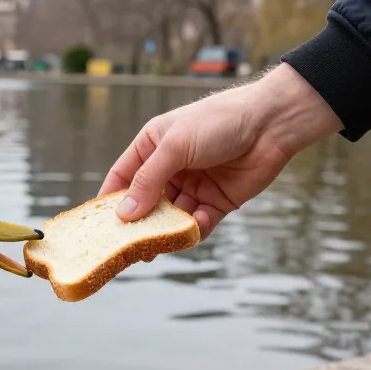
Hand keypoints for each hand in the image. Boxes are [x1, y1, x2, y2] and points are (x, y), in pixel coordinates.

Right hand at [98, 64, 342, 239]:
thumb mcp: (176, 146)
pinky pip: (199, 223)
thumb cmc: (218, 122)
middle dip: (139, 224)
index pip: (122, 178)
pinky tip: (197, 225)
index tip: (99, 226)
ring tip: (160, 244)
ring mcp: (193, 185)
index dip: (110, 201)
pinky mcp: (217, 201)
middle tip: (129, 247)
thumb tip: (124, 215)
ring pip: (171, 217)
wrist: (271, 123)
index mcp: (152, 146)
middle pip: (145, 203)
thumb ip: (149, 180)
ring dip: (167, 230)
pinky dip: (195, 228)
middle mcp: (170, 167)